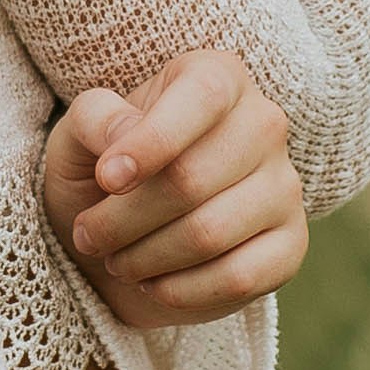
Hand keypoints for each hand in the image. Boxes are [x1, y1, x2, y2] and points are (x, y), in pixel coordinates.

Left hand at [34, 46, 308, 330]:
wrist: (128, 236)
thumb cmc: (105, 173)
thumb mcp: (79, 137)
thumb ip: (95, 120)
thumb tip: (124, 137)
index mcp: (218, 77)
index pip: (202, 98)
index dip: (152, 141)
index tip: (106, 180)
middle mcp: (263, 124)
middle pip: (192, 178)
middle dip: (123, 219)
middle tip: (89, 235)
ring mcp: (284, 187)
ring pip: (210, 233)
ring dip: (144, 259)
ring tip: (117, 258)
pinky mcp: (290, 245)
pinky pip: (238, 277)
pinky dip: (179, 291)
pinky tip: (153, 283)